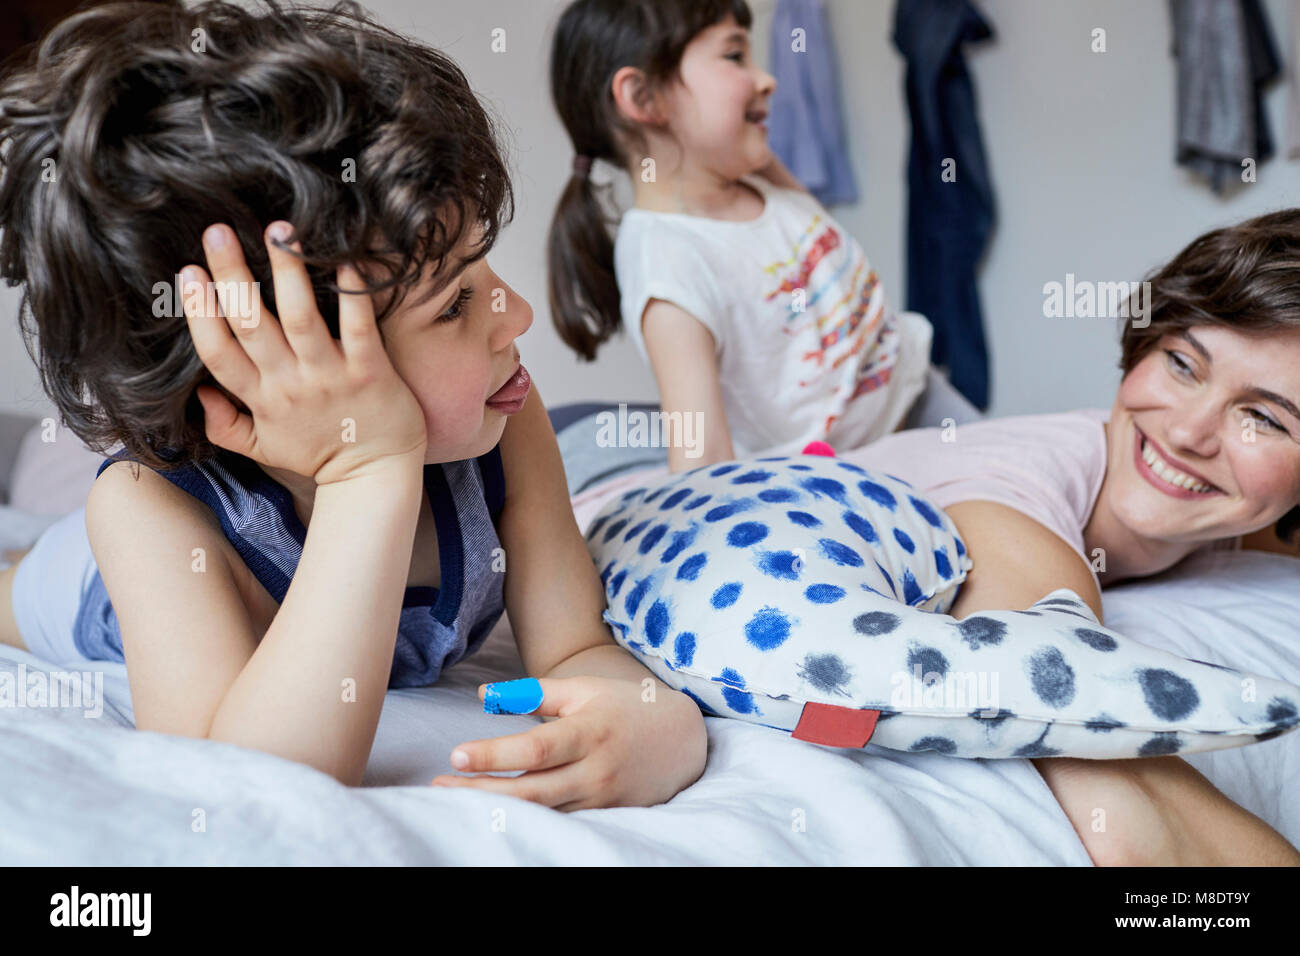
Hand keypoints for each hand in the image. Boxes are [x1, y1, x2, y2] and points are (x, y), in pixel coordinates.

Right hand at [181, 221, 427, 485]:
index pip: (218, 352)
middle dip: (232, 276)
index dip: (200, 313)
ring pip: (301, 319)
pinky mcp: (371, 372)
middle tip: (218, 230)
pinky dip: (352, 296)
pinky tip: (344, 261)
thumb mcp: (262, 448)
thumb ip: (224, 424)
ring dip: (288, 273)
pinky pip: (359, 329)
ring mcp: (330, 377)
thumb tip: (196, 392)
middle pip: (251, 325)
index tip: (187, 272)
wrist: (375, 476)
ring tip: (279, 230)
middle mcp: (291, 384)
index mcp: (261, 399)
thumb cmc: (319, 454)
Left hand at [430, 676, 707, 810]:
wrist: (683, 739)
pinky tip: (496, 816)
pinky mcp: (606, 816)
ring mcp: (601, 798)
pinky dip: (526, 821)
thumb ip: (532, 693)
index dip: (494, 755)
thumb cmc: (623, 706)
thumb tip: (482, 696)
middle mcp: (595, 769)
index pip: (535, 748)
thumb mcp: (582, 690)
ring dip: (497, 810)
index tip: (455, 754)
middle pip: (531, 790)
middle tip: (439, 788)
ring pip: (542, 813)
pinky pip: (559, 822)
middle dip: (481, 792)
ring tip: (455, 803)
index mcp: (589, 731)